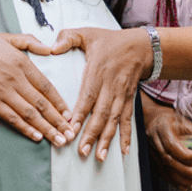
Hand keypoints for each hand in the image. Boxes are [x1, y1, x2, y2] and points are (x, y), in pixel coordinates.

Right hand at [0, 33, 75, 146]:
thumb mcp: (7, 37)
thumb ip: (30, 42)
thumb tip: (50, 47)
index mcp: (22, 63)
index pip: (46, 86)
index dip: (59, 102)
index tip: (69, 114)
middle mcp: (16, 80)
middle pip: (42, 103)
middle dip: (58, 121)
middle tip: (70, 133)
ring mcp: (4, 93)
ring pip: (30, 114)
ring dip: (46, 128)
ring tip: (59, 140)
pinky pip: (12, 118)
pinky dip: (25, 128)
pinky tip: (37, 137)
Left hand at [50, 27, 151, 160]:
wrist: (140, 46)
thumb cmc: (109, 41)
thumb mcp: (87, 33)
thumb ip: (68, 38)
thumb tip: (51, 47)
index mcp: (98, 71)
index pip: (88, 95)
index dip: (81, 113)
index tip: (72, 128)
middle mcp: (111, 86)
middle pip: (101, 113)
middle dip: (92, 134)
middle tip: (82, 151)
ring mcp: (121, 95)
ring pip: (114, 120)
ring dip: (106, 140)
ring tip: (98, 156)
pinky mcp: (128, 101)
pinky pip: (127, 121)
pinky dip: (125, 137)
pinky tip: (122, 152)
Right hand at [143, 98, 191, 190]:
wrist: (154, 121)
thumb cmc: (172, 121)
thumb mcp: (187, 124)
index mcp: (162, 128)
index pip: (171, 145)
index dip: (185, 155)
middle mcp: (154, 141)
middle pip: (168, 160)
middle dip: (187, 170)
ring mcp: (151, 152)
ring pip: (165, 169)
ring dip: (182, 180)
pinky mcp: (152, 160)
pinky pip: (162, 173)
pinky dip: (174, 182)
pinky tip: (185, 187)